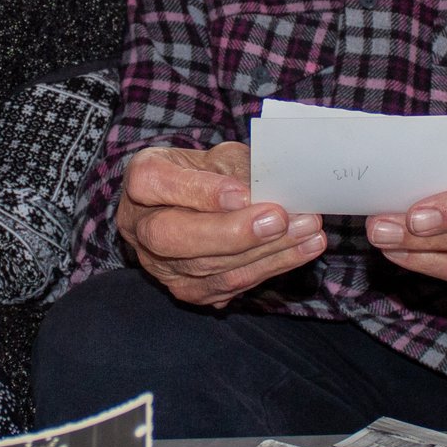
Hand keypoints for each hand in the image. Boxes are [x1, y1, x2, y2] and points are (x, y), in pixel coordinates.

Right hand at [116, 142, 326, 306]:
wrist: (193, 207)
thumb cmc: (206, 173)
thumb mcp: (218, 156)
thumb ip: (238, 169)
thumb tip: (274, 190)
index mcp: (142, 180)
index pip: (155, 183)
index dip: (199, 191)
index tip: (243, 193)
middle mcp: (140, 226)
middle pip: (173, 236)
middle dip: (232, 232)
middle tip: (279, 218)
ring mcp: (161, 265)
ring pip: (210, 267)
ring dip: (266, 251)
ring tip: (307, 230)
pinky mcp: (188, 290)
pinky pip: (230, 285)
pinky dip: (272, 266)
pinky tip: (303, 248)